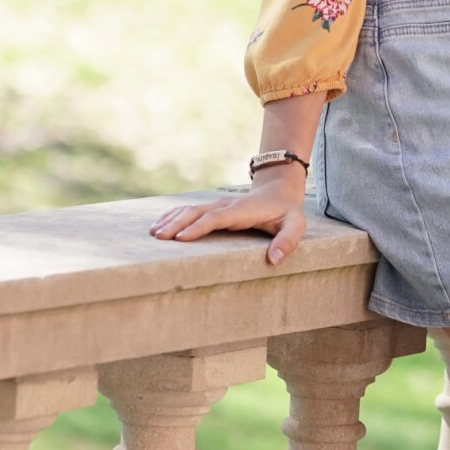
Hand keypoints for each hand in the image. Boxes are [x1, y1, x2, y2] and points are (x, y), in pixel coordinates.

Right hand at [148, 164, 308, 266]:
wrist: (279, 190)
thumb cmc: (287, 213)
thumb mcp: (296, 226)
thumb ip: (287, 242)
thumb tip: (274, 260)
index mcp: (243, 210)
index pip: (216, 217)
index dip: (198, 227)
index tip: (180, 238)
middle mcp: (226, 204)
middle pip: (197, 212)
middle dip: (177, 224)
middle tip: (159, 238)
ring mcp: (218, 204)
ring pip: (190, 209)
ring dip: (171, 219)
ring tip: (153, 233)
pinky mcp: (213, 207)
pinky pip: (190, 210)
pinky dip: (173, 215)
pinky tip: (159, 224)